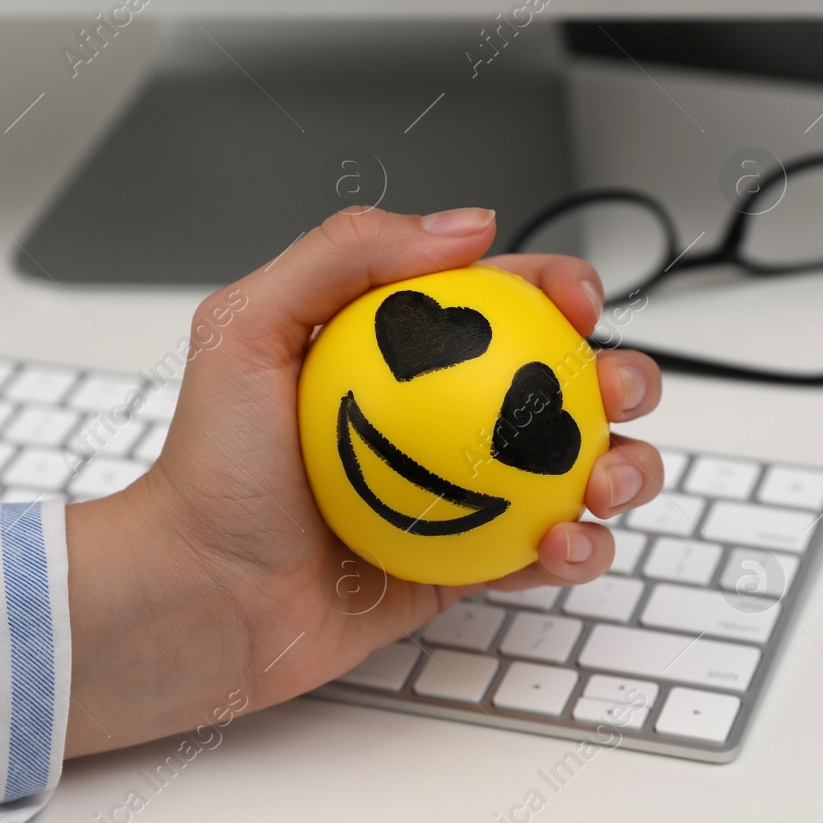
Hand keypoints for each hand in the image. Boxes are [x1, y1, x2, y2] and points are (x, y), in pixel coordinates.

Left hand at [62, 206, 663, 755]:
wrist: (196, 598)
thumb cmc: (208, 468)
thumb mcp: (248, 328)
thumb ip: (346, 254)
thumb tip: (469, 225)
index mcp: (407, 353)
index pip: (506, 303)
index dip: (563, 289)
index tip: (576, 304)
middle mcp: (447, 419)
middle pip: (568, 384)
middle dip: (624, 379)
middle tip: (611, 393)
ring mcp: (467, 495)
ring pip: (582, 469)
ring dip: (625, 468)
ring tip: (604, 482)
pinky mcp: (472, 565)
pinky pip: (549, 552)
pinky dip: (579, 548)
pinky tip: (563, 543)